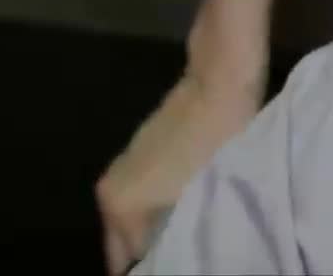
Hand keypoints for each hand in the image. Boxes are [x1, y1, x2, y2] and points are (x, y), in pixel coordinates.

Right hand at [96, 11, 266, 273]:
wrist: (222, 75)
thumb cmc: (217, 138)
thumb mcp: (203, 198)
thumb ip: (182, 235)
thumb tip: (179, 255)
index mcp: (118, 206)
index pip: (128, 262)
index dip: (157, 267)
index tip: (188, 265)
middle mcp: (110, 190)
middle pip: (129, 241)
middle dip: (158, 253)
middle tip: (197, 257)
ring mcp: (126, 166)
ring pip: (140, 217)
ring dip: (163, 229)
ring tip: (199, 239)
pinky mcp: (145, 149)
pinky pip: (150, 196)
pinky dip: (166, 207)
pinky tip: (196, 209)